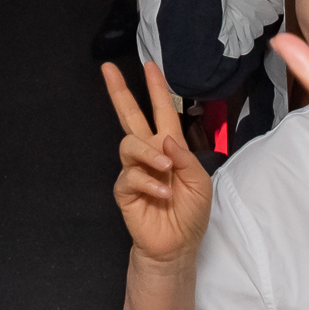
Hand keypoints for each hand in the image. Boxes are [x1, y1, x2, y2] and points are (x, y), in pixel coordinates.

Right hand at [106, 58, 211, 267]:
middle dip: (120, 92)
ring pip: (129, 144)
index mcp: (169, 147)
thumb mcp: (200, 182)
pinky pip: (130, 176)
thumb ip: (185, 158)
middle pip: (130, 116)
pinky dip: (149, 183)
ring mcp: (134, 170)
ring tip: (165, 169)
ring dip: (149, 153)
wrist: (177, 244)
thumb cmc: (191, 212)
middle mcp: (148, 153)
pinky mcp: (124, 189)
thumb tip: (164, 139)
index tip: (150, 65)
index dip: (156, 89)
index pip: (161, 112)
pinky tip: (162, 195)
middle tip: (108, 69)